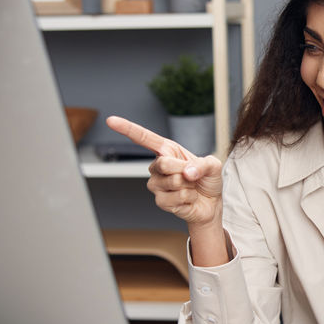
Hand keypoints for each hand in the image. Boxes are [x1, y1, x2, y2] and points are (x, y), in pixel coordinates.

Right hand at [106, 115, 223, 228]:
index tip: (111, 120)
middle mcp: (158, 166)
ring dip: (188, 186)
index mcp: (168, 150)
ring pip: (172, 182)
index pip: (144, 138)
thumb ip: (203, 165)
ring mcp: (156, 184)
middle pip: (163, 163)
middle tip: (192, 175)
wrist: (210, 203)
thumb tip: (187, 172)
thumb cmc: (207, 180)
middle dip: (183, 170)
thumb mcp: (213, 166)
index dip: (127, 128)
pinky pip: (174, 198)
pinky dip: (188, 199)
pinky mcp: (160, 201)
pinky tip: (188, 199)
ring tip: (190, 187)